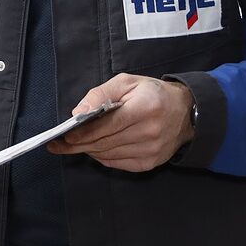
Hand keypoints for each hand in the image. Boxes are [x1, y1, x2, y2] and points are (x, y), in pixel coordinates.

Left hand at [47, 74, 194, 171]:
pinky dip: (102, 156)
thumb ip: (101, 94)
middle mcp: (150, 132)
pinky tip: (94, 149)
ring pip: (109, 154)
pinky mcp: (150, 163)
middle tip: (59, 145)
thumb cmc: (153, 94)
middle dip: (79, 144)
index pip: (108, 125)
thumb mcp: (127, 83)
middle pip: (105, 142)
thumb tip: (79, 112)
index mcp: (145, 108)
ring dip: (88, 150)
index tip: (65, 136)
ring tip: (73, 145)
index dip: (84, 132)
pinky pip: (117, 163)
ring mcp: (151, 150)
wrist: (185, 112)